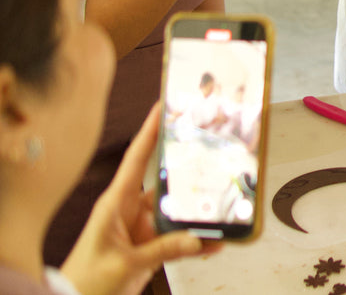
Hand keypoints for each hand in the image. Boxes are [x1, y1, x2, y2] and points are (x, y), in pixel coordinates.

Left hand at [60, 103, 219, 294]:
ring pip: (176, 213)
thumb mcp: (124, 264)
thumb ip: (163, 250)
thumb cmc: (85, 282)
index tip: (164, 106)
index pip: (137, 158)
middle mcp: (130, 211)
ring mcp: (140, 229)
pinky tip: (213, 242)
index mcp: (115, 203)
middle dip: (191, 172)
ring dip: (198, 215)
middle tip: (213, 154)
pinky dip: (196, 241)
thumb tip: (197, 238)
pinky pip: (178, 239)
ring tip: (222, 210)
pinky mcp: (149, 248)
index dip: (150, 130)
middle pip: (166, 184)